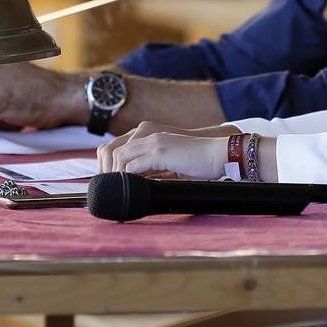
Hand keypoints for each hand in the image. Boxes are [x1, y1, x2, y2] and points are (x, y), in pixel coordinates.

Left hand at [98, 131, 229, 179]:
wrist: (220, 154)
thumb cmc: (201, 163)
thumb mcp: (172, 165)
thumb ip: (155, 171)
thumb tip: (140, 186)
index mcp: (151, 137)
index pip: (119, 147)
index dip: (109, 166)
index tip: (109, 182)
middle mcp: (149, 135)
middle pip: (112, 150)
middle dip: (106, 171)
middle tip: (108, 189)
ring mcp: (154, 142)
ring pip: (120, 157)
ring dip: (115, 175)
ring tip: (117, 190)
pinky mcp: (160, 152)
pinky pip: (134, 165)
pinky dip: (127, 177)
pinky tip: (130, 188)